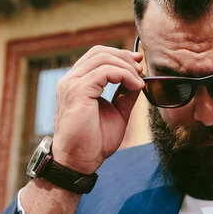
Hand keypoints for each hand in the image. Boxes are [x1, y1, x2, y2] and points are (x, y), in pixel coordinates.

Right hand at [52, 46, 144, 173]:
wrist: (80, 162)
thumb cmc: (94, 142)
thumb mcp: (117, 112)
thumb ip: (125, 94)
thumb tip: (138, 79)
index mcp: (77, 83)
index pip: (97, 56)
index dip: (120, 56)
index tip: (139, 65)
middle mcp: (71, 80)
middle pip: (100, 52)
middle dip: (125, 58)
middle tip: (141, 71)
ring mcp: (71, 84)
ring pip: (103, 58)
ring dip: (127, 67)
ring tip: (139, 81)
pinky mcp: (77, 91)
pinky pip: (105, 71)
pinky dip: (124, 75)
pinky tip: (135, 86)